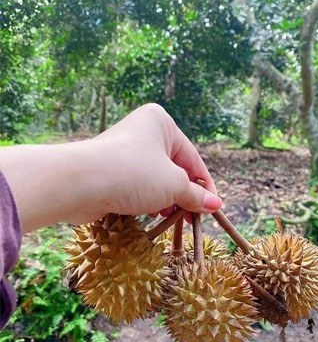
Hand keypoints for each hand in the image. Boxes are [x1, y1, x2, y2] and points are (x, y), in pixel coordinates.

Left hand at [0, 103, 221, 231]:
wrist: (78, 183)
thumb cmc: (133, 174)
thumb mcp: (173, 185)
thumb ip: (196, 195)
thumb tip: (216, 206)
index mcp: (162, 124)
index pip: (193, 159)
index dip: (205, 187)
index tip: (213, 209)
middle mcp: (143, 132)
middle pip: (175, 169)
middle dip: (184, 195)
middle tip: (193, 218)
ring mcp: (125, 152)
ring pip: (156, 180)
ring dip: (166, 200)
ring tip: (171, 218)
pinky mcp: (111, 171)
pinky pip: (138, 187)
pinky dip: (147, 201)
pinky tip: (151, 215)